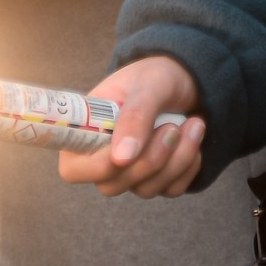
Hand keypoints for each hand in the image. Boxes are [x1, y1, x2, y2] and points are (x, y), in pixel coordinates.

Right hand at [58, 51, 207, 194]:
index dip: (96, 167)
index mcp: (85, 131)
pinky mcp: (157, 180)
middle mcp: (102, 158)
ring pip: (146, 190)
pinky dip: (189, 164)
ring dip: (176, 158)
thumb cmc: (156, 76)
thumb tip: (122, 158)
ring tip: (193, 124)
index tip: (127, 150)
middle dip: (149, 159)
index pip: (72, 169)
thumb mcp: (147, 85)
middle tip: (172, 127)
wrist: (187, 79)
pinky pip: (172, 189)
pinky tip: (193, 138)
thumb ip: (134, 117)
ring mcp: (129, 172)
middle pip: (112, 186)